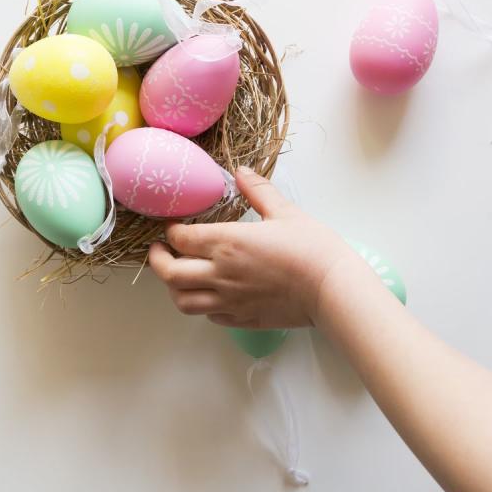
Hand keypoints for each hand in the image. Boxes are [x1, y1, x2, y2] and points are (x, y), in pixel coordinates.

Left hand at [147, 166, 355, 328]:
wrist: (333, 290)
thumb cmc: (312, 248)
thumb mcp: (284, 212)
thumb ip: (257, 191)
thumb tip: (240, 172)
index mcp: (227, 243)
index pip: (180, 239)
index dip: (170, 231)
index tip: (173, 225)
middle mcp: (220, 274)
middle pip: (169, 273)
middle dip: (158, 260)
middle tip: (161, 250)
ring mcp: (229, 301)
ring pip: (182, 300)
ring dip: (174, 287)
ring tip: (180, 274)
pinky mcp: (241, 320)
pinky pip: (208, 316)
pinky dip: (201, 304)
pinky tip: (210, 293)